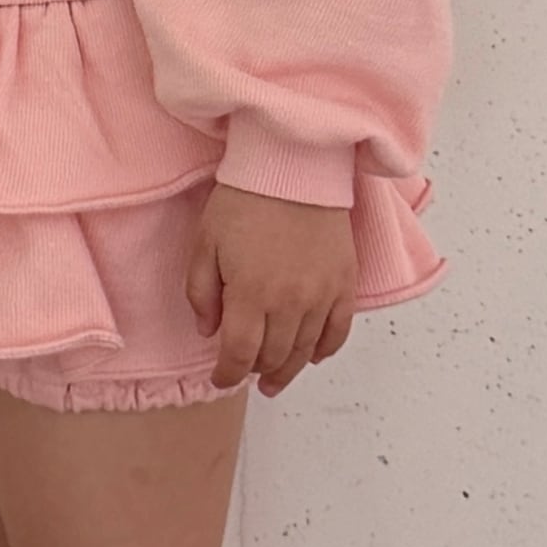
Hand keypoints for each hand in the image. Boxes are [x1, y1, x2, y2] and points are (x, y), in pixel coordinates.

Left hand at [184, 181, 357, 397]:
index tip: (221, 379)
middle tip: (246, 375)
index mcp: (250, 294)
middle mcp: (289, 302)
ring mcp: (322, 295)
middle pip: (274, 357)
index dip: (228, 375)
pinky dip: (325, 349)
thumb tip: (208, 331)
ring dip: (289, 369)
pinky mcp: (345, 283)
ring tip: (276, 379)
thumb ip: (201, 292)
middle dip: (256, 371)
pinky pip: (339, 331)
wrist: (293, 167)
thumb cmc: (245, 199)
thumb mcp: (205, 242)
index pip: (239, 355)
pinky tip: (313, 356)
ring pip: (306, 350)